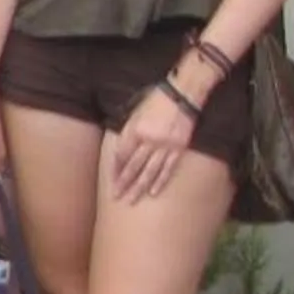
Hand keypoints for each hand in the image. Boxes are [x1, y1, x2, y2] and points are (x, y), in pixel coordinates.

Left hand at [109, 79, 199, 203]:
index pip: (121, 154)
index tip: (111, 181)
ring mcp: (165, 145)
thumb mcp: (135, 111)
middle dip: (124, 183)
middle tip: (116, 197)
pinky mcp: (179, 148)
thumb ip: (127, 130)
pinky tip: (153, 192)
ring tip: (131, 199)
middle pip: (133, 165)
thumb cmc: (156, 100)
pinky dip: (160, 181)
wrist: (182, 94)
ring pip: (149, 170)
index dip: (116, 169)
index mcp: (135, 129)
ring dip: (139, 186)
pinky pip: (168, 168)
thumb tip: (118, 148)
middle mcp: (148, 139)